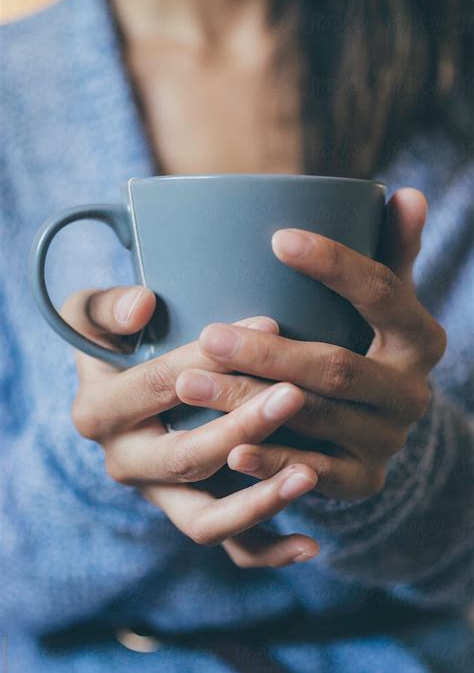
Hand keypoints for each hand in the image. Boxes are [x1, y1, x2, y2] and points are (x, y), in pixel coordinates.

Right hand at [61, 288, 318, 566]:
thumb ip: (107, 307)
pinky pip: (229, 547)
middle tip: (295, 397)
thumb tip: (142, 307)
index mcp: (97, 412)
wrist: (123, 385)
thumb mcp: (92, 316)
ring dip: (259, 502)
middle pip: (186, 458)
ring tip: (309, 476)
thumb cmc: (116, 342)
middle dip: (243, 428)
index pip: (158, 386)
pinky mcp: (190, 512)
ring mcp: (159, 495)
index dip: (212, 360)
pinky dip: (268, 551)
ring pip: (206, 519)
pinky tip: (311, 545)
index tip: (269, 329)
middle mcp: (123, 463)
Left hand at [177, 189, 446, 500]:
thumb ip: (391, 250)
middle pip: (337, 367)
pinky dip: (273, 462)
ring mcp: (389, 439)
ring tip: (191, 383)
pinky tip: (229, 449)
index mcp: (420, 337)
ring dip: (250, 404)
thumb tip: (408, 193)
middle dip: (268, 353)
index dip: (335, 266)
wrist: (378, 424)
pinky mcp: (364, 479)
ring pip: (316, 419)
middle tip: (208, 335)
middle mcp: (412, 392)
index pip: (384, 293)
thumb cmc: (364, 343)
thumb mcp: (383, 300)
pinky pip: (316, 474)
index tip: (277, 238)